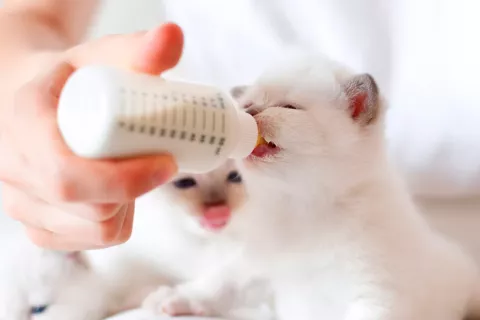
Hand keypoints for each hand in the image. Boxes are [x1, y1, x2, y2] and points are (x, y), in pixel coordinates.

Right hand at [0, 23, 183, 249]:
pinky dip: (115, 222)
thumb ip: (137, 48)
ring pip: (96, 230)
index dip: (125, 178)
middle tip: (159, 162)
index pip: (69, 175)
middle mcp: (13, 172)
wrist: (36, 101)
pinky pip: (89, 241)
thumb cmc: (71, 79)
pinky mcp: (39, 226)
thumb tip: (174, 36)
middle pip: (91, 209)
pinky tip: (117, 194)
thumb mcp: (100, 56)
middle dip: (136, 190)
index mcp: (23, 126)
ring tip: (134, 172)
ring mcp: (22, 205)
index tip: (167, 160)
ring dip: (129, 206)